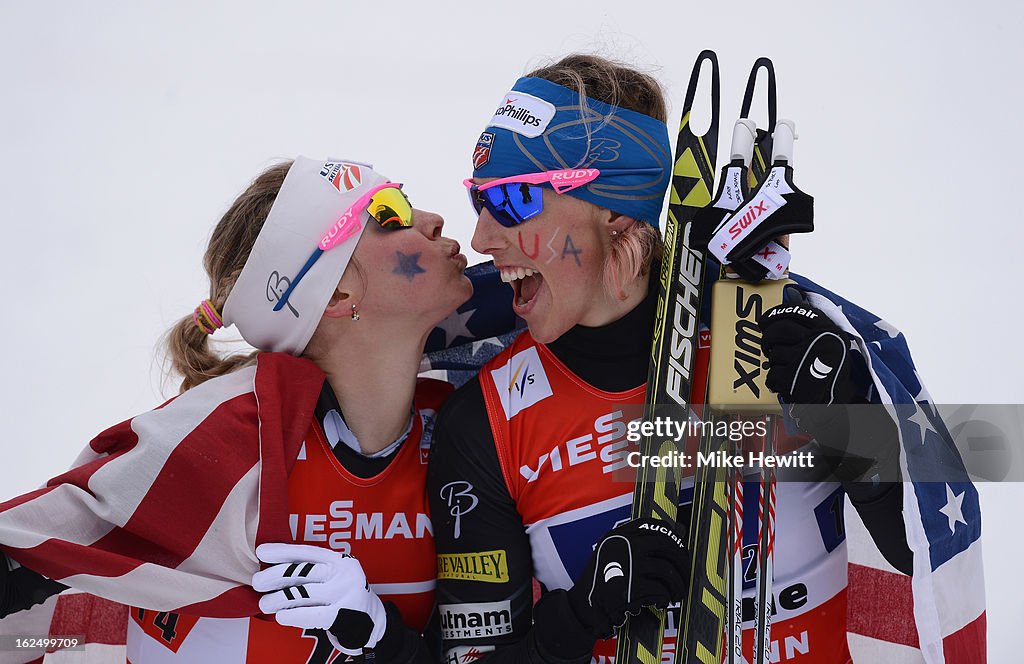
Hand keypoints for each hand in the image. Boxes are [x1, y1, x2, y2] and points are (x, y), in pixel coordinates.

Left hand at [252, 543, 385, 655]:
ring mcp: (344, 594)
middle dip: (274, 576)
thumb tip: (274, 571)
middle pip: (301, 572)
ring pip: (302, 594)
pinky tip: (281, 616)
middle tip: (258, 582)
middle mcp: (344, 573)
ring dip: (278, 599)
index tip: (262, 551)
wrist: (373, 622)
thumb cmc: (345, 597)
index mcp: (340, 560)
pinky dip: (292, 615)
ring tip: (265, 603)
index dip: (283, 551)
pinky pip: (311, 614)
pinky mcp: (343, 615)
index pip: (307, 552)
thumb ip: (312, 572)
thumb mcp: (335, 577)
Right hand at [567, 518, 688, 638]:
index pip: (651, 525)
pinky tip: (662, 602)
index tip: (679, 546)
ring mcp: (629, 565)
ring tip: (677, 593)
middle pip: (667, 545)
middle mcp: (625, 546)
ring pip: (667, 570)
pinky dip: (665, 598)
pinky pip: (660, 590)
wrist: (583, 606)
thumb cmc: (600, 581)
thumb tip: (676, 531)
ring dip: (677, 584)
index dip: (670, 535)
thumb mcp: (609, 552)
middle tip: (685, 574)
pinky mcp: (633, 587)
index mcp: (618, 536)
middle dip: (683, 561)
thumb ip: (634, 542)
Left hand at [758, 303, 854, 404]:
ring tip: (786, 369)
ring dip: (775, 363)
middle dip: (768, 337)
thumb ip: (813, 324)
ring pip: (774, 353)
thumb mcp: (831, 343)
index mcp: (829, 331)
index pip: (798, 312)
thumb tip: (792, 296)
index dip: (777, 313)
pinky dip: (774, 381)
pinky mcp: (793, 378)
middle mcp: (818, 342)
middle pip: (779, 330)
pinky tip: (785, 384)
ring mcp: (804, 359)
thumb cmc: (831, 373)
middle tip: (767, 344)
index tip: (765, 319)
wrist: (838, 404)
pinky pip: (772, 374)